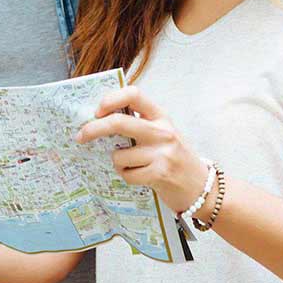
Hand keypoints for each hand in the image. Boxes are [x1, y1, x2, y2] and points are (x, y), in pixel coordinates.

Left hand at [76, 86, 207, 214]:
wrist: (202, 188)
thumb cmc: (174, 157)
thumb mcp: (161, 132)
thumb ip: (138, 122)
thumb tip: (99, 117)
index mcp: (160, 115)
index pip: (133, 94)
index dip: (111, 99)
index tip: (97, 110)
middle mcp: (162, 130)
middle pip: (119, 122)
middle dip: (94, 129)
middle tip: (80, 136)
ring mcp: (162, 152)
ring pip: (119, 154)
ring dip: (117, 162)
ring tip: (132, 165)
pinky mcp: (160, 173)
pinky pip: (127, 174)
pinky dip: (127, 176)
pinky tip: (141, 176)